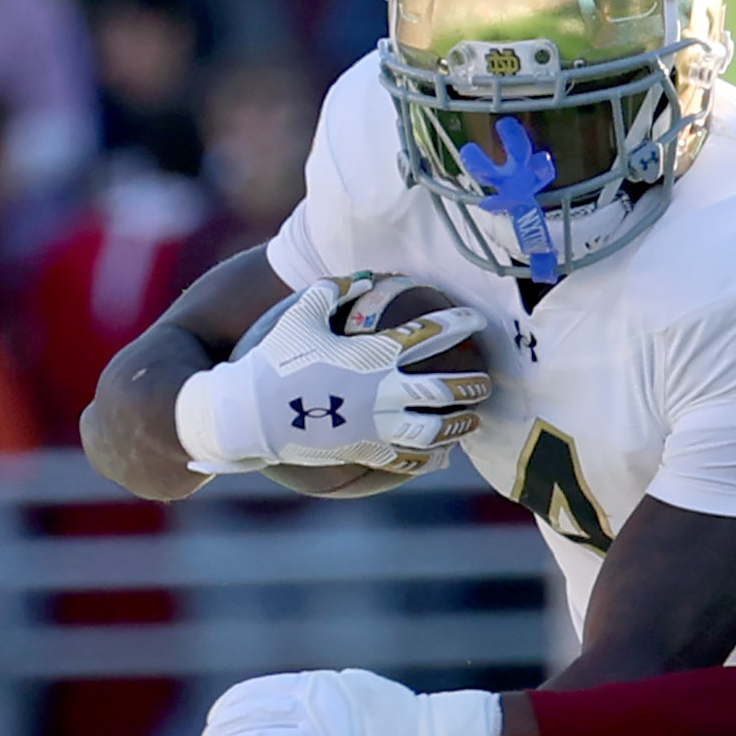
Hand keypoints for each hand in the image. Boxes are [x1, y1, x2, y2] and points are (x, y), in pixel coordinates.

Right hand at [173, 282, 491, 476]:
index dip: (458, 323)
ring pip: (435, 430)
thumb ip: (335, 290)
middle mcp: (381, 393)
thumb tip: (366, 276)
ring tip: (474, 419)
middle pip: (444, 389)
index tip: (476, 320)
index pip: (429, 335)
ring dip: (460, 424)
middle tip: (486, 380)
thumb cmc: (274, 358)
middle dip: (472, 384)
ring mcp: (375, 428)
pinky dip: (430, 457)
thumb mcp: (301, 314)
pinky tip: (442, 454)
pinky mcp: (365, 454)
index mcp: (371, 355)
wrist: (249, 413)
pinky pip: (409, 460)